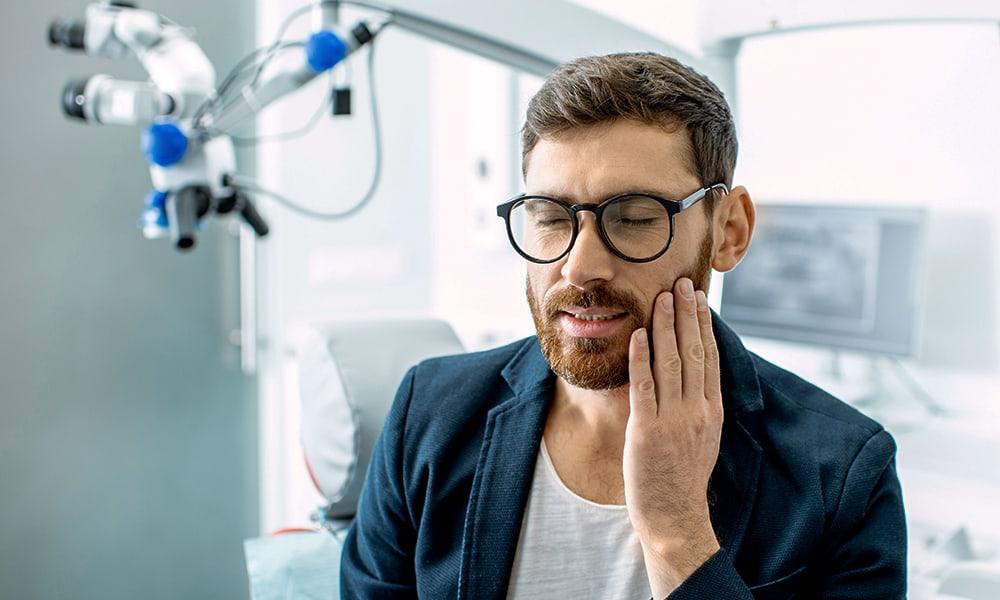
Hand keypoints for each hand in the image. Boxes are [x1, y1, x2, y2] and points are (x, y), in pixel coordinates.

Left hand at [623, 277, 723, 596]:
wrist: (675, 515)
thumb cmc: (682, 477)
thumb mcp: (702, 436)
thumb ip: (698, 405)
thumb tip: (693, 375)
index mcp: (711, 410)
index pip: (709, 357)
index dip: (702, 325)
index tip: (698, 298)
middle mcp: (696, 410)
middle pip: (694, 352)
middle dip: (687, 315)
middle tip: (682, 283)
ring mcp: (673, 419)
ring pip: (671, 362)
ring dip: (665, 326)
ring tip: (662, 297)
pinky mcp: (648, 429)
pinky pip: (644, 387)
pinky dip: (641, 358)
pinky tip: (638, 334)